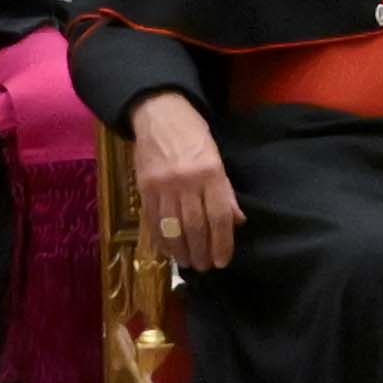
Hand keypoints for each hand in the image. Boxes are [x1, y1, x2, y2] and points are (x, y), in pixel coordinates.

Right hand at [132, 90, 240, 270]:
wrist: (159, 115)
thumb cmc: (194, 135)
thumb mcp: (217, 158)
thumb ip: (225, 191)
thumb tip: (237, 222)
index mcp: (210, 172)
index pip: (219, 216)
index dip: (222, 243)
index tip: (223, 260)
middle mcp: (186, 181)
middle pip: (196, 226)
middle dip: (202, 252)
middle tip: (205, 267)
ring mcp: (163, 186)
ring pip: (173, 228)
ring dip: (182, 251)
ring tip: (188, 263)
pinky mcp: (144, 188)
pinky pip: (154, 222)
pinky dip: (162, 241)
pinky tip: (169, 251)